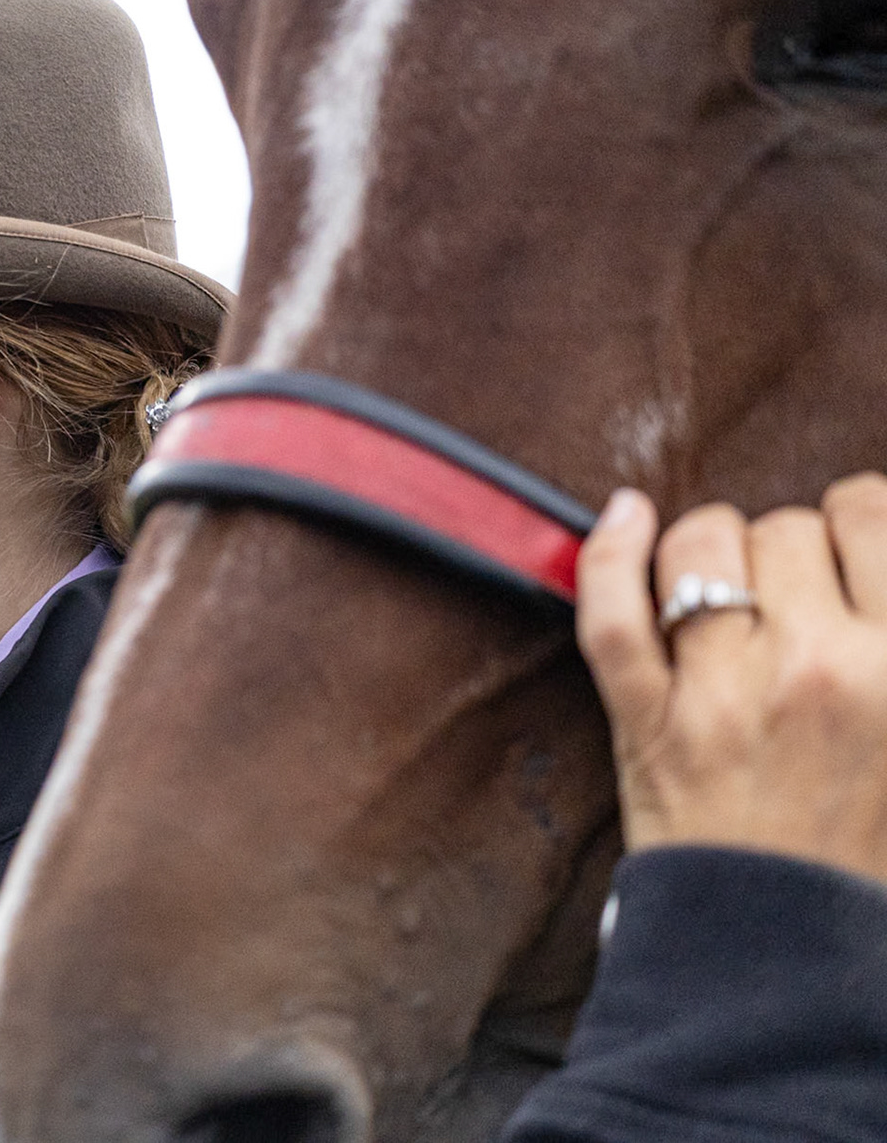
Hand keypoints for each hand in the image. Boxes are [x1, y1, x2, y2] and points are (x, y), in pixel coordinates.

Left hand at [575, 474, 886, 885]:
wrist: (786, 948)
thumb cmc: (863, 848)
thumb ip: (886, 639)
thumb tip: (866, 569)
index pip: (870, 517)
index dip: (854, 522)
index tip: (845, 548)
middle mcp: (817, 665)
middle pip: (785, 527)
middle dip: (785, 550)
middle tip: (789, 601)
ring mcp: (722, 689)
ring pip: (700, 545)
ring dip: (707, 549)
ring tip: (721, 588)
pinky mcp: (644, 718)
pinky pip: (609, 610)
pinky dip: (605, 553)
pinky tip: (623, 517)